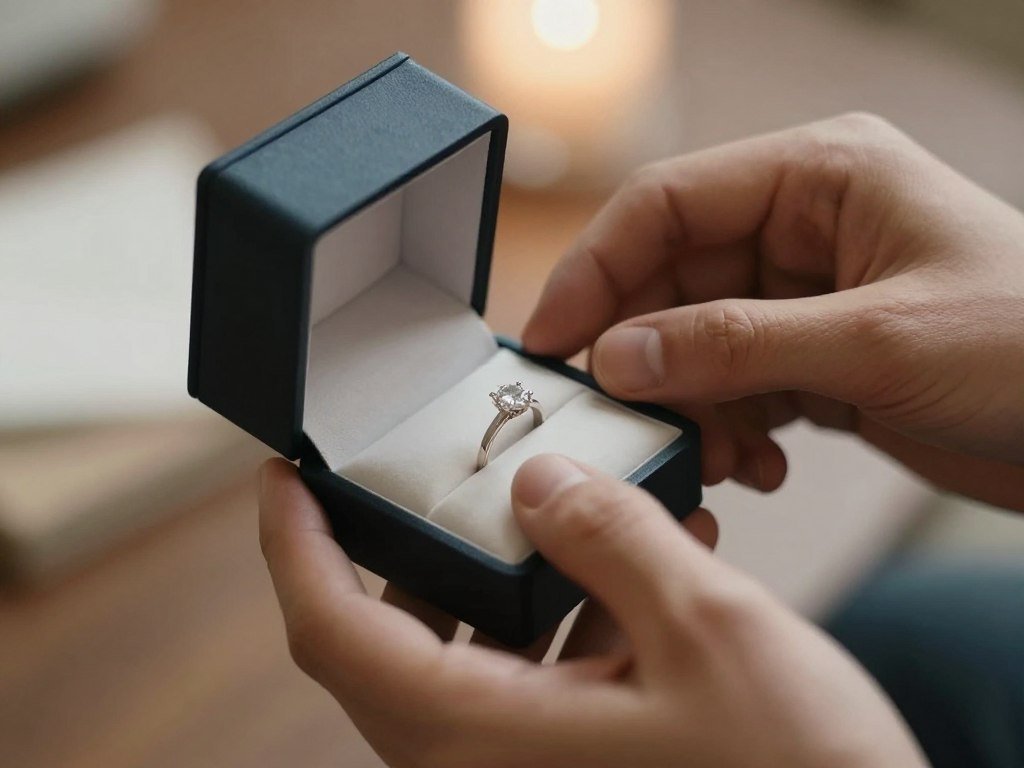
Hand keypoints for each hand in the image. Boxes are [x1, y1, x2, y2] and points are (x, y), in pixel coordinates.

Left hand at [259, 456, 925, 766]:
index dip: (294, 545)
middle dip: (412, 549)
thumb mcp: (709, 631)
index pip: (333, 631)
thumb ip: (611, 538)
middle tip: (439, 479)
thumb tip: (540, 482)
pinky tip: (640, 570)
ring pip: (469, 658)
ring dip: (509, 577)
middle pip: (391, 642)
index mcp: (481, 737)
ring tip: (575, 512)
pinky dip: (565, 619)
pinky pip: (532, 683)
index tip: (285, 478)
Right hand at [523, 113, 1023, 510]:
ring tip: (717, 457)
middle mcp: (804, 228)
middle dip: (644, 355)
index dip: (594, 270)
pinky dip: (729, 429)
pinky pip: (734, 385)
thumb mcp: (874, 342)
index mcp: (819, 177)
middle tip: (623, 418)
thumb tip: (619, 355)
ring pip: (694, 342)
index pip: (666, 205)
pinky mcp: (816, 357)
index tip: (549, 340)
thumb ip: (734, 344)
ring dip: (689, 404)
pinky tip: (759, 466)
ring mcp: (806, 296)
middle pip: (671, 279)